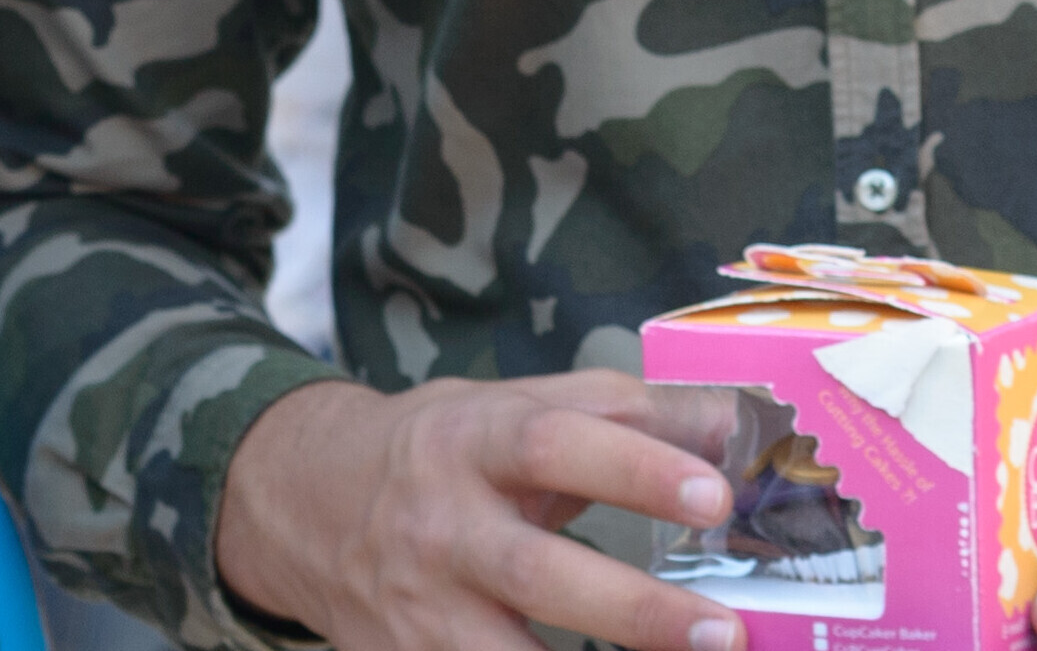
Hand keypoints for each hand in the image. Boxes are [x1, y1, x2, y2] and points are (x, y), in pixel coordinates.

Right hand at [216, 371, 748, 650]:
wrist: (301, 503)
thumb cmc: (437, 452)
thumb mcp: (509, 408)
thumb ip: (620, 412)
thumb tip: (735, 422)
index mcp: (469, 442)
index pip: (553, 444)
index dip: (635, 468)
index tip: (714, 495)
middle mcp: (439, 528)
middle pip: (535, 571)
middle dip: (633, 610)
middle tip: (725, 633)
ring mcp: (419, 610)